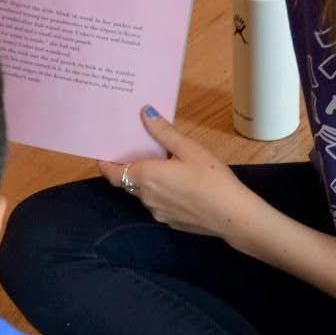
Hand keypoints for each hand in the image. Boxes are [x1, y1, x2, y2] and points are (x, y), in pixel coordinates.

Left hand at [97, 108, 266, 244]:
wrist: (233, 216)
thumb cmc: (212, 179)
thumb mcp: (189, 149)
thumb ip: (163, 132)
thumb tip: (145, 113)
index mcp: (146, 176)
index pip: (112, 174)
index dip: (105, 165)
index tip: (103, 155)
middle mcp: (146, 197)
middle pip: (129, 182)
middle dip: (131, 168)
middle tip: (139, 153)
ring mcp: (157, 212)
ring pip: (144, 194)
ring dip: (148, 182)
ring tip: (164, 167)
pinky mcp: (170, 221)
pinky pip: (158, 205)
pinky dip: (162, 194)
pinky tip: (180, 187)